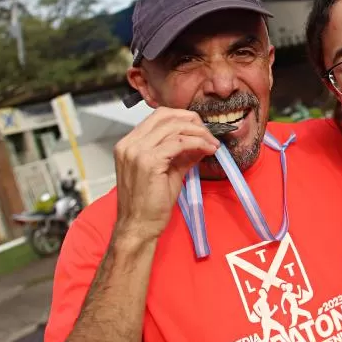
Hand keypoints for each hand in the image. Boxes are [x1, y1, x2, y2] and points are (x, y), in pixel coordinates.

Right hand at [113, 108, 219, 243]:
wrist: (138, 226)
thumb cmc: (150, 204)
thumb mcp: (169, 171)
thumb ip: (183, 153)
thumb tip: (202, 141)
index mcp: (130, 143)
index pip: (158, 116)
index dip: (183, 118)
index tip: (201, 128)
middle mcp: (130, 144)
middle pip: (166, 115)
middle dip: (193, 121)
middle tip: (210, 134)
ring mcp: (137, 151)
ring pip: (175, 127)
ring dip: (199, 133)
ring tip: (212, 143)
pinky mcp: (148, 161)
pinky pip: (179, 142)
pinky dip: (198, 143)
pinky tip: (208, 150)